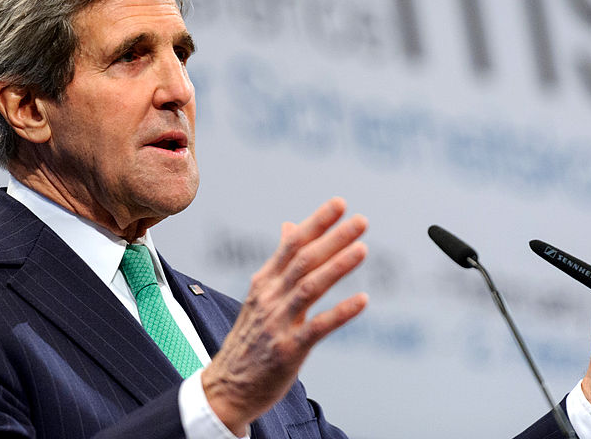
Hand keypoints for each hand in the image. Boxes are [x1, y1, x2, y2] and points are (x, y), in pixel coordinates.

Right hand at [201, 197, 368, 435]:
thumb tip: (291, 225)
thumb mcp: (261, 295)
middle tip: (361, 221)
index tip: (340, 204)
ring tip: (363, 249)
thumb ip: (281, 261)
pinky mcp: (289, 351)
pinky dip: (340, 312)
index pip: (292, 244)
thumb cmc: (251, 339)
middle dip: (333, 238)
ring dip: (337, 266)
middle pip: (304, 260)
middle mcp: (270, 298)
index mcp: (264, 282)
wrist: (227, 387)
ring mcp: (278, 324)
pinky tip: (363, 300)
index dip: (317, 223)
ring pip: (309, 287)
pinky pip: (317, 327)